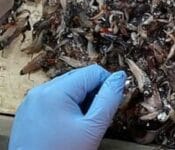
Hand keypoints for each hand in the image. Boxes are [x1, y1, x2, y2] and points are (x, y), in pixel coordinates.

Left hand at [10, 65, 126, 149]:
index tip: (110, 106)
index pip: (93, 72)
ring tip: (82, 124)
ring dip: (80, 101)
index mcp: (56, 91)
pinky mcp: (28, 111)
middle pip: (79, 78)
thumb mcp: (93, 127)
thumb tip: (120, 76)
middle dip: (93, 94)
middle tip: (97, 118)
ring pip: (67, 88)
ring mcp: (31, 101)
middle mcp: (40, 90)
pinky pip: (54, 99)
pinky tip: (69, 127)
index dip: (108, 85)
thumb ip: (109, 98)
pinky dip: (66, 107)